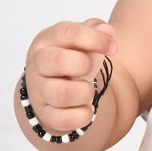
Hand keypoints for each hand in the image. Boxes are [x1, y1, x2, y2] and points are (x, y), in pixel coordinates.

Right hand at [24, 18, 116, 134]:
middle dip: (83, 64)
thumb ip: (95, 31)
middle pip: (56, 60)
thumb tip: (107, 31)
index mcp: (47, 41)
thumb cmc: (71, 59)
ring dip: (85, 92)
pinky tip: (87, 107)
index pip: (68, 33)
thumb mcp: (80, 41)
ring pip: (61, 93)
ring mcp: (39, 91)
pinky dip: (84, 115)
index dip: (95, 39)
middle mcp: (38, 65)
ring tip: (88, 90)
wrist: (52, 89)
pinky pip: (66, 119)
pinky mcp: (47, 115)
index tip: (113, 48)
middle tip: (91, 68)